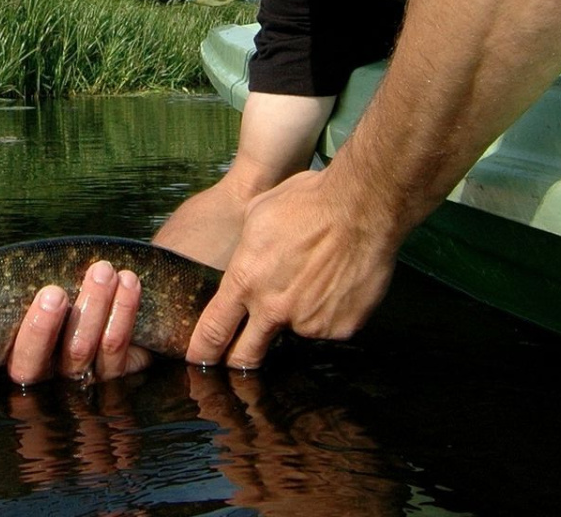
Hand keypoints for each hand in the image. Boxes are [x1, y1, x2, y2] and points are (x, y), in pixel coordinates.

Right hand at [6, 259, 153, 385]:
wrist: (102, 298)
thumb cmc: (52, 293)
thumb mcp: (22, 297)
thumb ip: (5, 297)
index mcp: (14, 363)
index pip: (9, 360)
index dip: (32, 332)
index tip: (48, 293)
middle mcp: (46, 381)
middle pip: (41, 364)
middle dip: (48, 327)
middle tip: (57, 291)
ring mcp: (82, 380)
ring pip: (85, 352)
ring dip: (96, 308)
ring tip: (103, 271)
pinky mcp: (115, 374)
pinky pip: (118, 349)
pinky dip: (124, 312)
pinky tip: (129, 282)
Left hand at [184, 168, 400, 368]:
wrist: (362, 207)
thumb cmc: (309, 201)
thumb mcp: (257, 213)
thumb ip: (245, 249)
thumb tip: (243, 260)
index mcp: (246, 281)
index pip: (213, 330)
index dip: (202, 351)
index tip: (199, 358)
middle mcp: (273, 309)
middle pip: (246, 355)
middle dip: (238, 359)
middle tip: (238, 355)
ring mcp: (309, 323)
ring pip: (295, 331)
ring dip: (298, 316)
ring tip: (315, 279)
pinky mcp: (340, 328)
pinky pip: (329, 326)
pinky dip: (330, 312)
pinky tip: (337, 283)